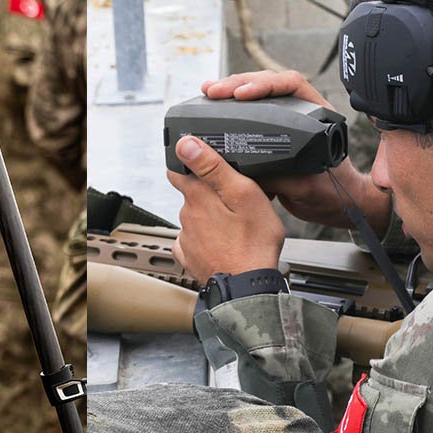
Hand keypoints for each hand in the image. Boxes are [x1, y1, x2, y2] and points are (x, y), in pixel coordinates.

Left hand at [166, 135, 284, 283]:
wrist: (249, 288)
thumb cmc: (253, 244)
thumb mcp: (243, 194)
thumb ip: (213, 166)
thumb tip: (185, 144)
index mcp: (198, 196)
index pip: (179, 169)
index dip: (192, 163)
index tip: (205, 165)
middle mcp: (186, 215)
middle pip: (191, 194)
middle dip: (208, 193)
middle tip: (234, 200)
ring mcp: (187, 238)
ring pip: (195, 217)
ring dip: (209, 216)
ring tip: (233, 224)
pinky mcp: (190, 257)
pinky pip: (193, 240)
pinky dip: (205, 238)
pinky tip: (223, 241)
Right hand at [198, 71, 389, 228]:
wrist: (336, 204)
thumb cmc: (331, 194)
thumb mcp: (306, 188)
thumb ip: (281, 179)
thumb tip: (246, 173)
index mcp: (319, 116)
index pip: (292, 85)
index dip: (265, 85)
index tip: (242, 94)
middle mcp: (304, 111)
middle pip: (270, 82)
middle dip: (239, 82)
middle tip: (213, 90)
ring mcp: (288, 117)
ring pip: (259, 91)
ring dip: (232, 88)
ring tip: (209, 91)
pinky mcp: (275, 128)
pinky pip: (253, 108)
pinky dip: (233, 105)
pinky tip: (215, 104)